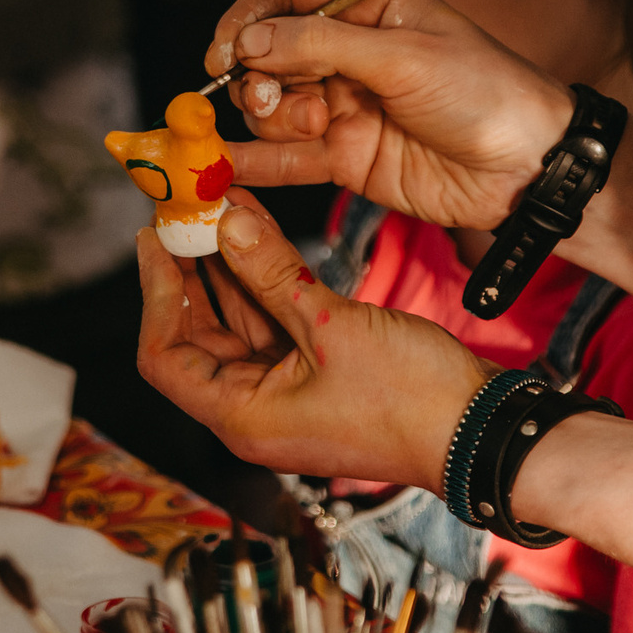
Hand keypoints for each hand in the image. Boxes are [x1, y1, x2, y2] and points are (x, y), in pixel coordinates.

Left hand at [135, 189, 490, 488]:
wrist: (479, 429)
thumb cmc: (409, 397)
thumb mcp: (330, 326)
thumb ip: (270, 273)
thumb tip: (222, 223)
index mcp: (242, 416)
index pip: (163, 356)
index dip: (154, 294)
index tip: (153, 238)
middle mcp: (254, 409)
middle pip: (195, 336)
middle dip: (188, 271)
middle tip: (181, 211)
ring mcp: (285, 391)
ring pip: (236, 322)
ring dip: (225, 266)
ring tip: (214, 204)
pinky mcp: (315, 371)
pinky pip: (273, 320)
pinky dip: (262, 277)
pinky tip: (255, 226)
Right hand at [207, 0, 572, 230]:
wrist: (528, 167)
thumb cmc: (485, 92)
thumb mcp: (404, 55)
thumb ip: (322, 43)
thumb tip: (249, 39)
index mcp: (369, 3)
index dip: (247, 16)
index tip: (225, 50)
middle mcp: (349, 50)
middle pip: (268, 51)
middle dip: (257, 73)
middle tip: (270, 97)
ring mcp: (344, 104)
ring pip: (273, 104)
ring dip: (270, 114)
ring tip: (308, 125)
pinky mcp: (345, 155)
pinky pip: (287, 155)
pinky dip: (256, 160)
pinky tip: (228, 168)